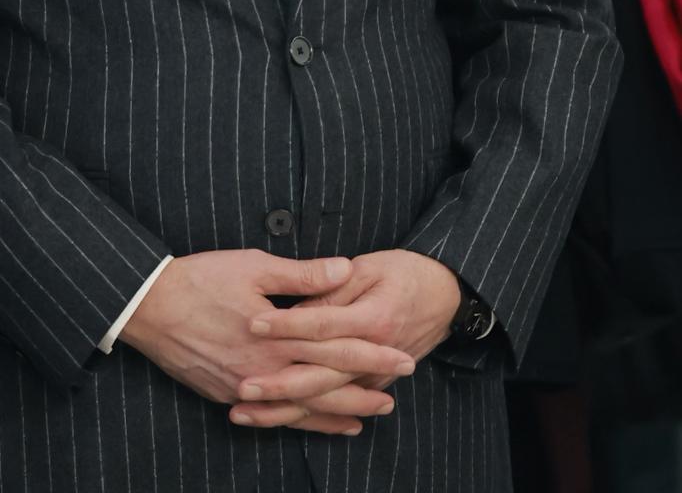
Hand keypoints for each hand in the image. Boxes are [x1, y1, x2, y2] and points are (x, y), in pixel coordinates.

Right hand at [121, 249, 413, 433]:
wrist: (150, 307)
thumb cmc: (202, 278)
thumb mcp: (254, 266)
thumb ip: (303, 274)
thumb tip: (345, 269)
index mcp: (278, 334)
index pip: (337, 348)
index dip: (372, 353)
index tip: (402, 355)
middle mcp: (267, 368)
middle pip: (326, 385)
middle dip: (364, 389)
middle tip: (397, 393)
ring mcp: (247, 386)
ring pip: (302, 408)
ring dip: (337, 413)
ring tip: (368, 416)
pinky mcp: (229, 395)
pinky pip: (274, 415)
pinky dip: (301, 421)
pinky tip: (317, 423)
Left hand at [227, 250, 459, 431]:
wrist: (445, 293)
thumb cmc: (405, 272)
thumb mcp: (369, 267)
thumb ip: (333, 286)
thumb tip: (299, 302)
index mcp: (373, 318)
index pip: (321, 324)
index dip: (286, 324)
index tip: (253, 322)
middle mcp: (374, 354)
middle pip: (320, 373)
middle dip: (279, 383)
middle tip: (243, 386)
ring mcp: (376, 376)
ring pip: (325, 398)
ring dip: (285, 409)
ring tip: (246, 412)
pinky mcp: (374, 385)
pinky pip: (337, 405)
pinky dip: (308, 416)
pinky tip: (279, 420)